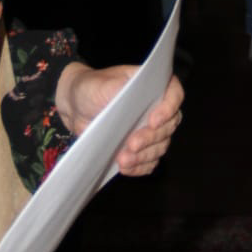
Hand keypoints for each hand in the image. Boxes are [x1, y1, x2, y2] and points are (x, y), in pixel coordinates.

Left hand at [54, 63, 184, 176]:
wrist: (77, 107)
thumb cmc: (91, 88)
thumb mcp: (100, 84)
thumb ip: (116, 87)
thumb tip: (130, 93)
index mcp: (151, 86)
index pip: (174, 94)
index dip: (168, 108)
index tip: (153, 121)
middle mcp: (156, 108)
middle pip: (169, 125)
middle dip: (150, 138)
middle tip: (131, 144)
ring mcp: (150, 130)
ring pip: (160, 146)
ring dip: (144, 155)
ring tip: (123, 160)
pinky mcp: (141, 148)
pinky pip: (149, 161)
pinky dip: (139, 167)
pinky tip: (125, 167)